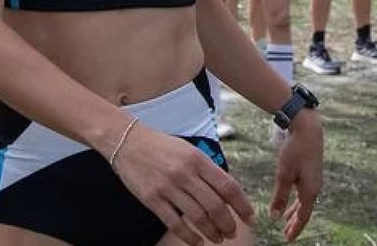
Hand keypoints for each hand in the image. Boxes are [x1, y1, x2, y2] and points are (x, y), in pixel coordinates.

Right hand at [111, 123, 253, 244]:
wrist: (126, 141)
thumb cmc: (161, 146)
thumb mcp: (188, 150)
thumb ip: (207, 170)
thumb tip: (227, 193)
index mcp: (197, 160)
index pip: (228, 187)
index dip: (242, 206)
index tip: (250, 218)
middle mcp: (184, 173)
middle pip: (215, 206)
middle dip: (228, 224)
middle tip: (232, 232)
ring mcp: (167, 187)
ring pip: (198, 217)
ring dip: (212, 232)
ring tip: (217, 238)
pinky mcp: (152, 199)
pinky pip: (175, 223)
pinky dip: (189, 236)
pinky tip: (196, 241)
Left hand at [270, 108, 324, 240]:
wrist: (308, 128)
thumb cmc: (295, 150)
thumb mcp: (284, 175)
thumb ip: (279, 196)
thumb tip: (275, 217)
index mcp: (310, 191)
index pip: (303, 216)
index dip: (295, 228)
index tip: (287, 239)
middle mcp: (315, 187)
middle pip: (305, 210)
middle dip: (295, 222)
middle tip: (286, 234)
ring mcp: (314, 179)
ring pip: (304, 201)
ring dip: (295, 211)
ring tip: (286, 219)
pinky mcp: (311, 171)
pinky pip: (304, 191)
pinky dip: (297, 199)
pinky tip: (291, 199)